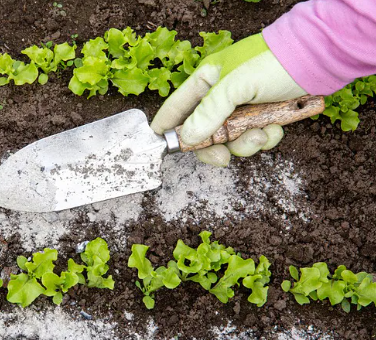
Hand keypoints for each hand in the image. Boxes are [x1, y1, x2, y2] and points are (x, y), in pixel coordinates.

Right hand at [150, 33, 306, 166]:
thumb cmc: (273, 62)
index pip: (177, 108)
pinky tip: (275, 128)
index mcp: (206, 81)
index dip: (167, 127)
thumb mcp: (235, 86)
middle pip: (203, 132)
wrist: (318, 59)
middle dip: (215, 146)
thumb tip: (188, 137)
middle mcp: (220, 95)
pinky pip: (252, 137)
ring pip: (230, 139)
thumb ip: (209, 113)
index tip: (162, 147)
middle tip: (222, 157)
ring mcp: (241, 107)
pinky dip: (264, 138)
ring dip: (245, 143)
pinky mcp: (261, 116)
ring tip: (262, 134)